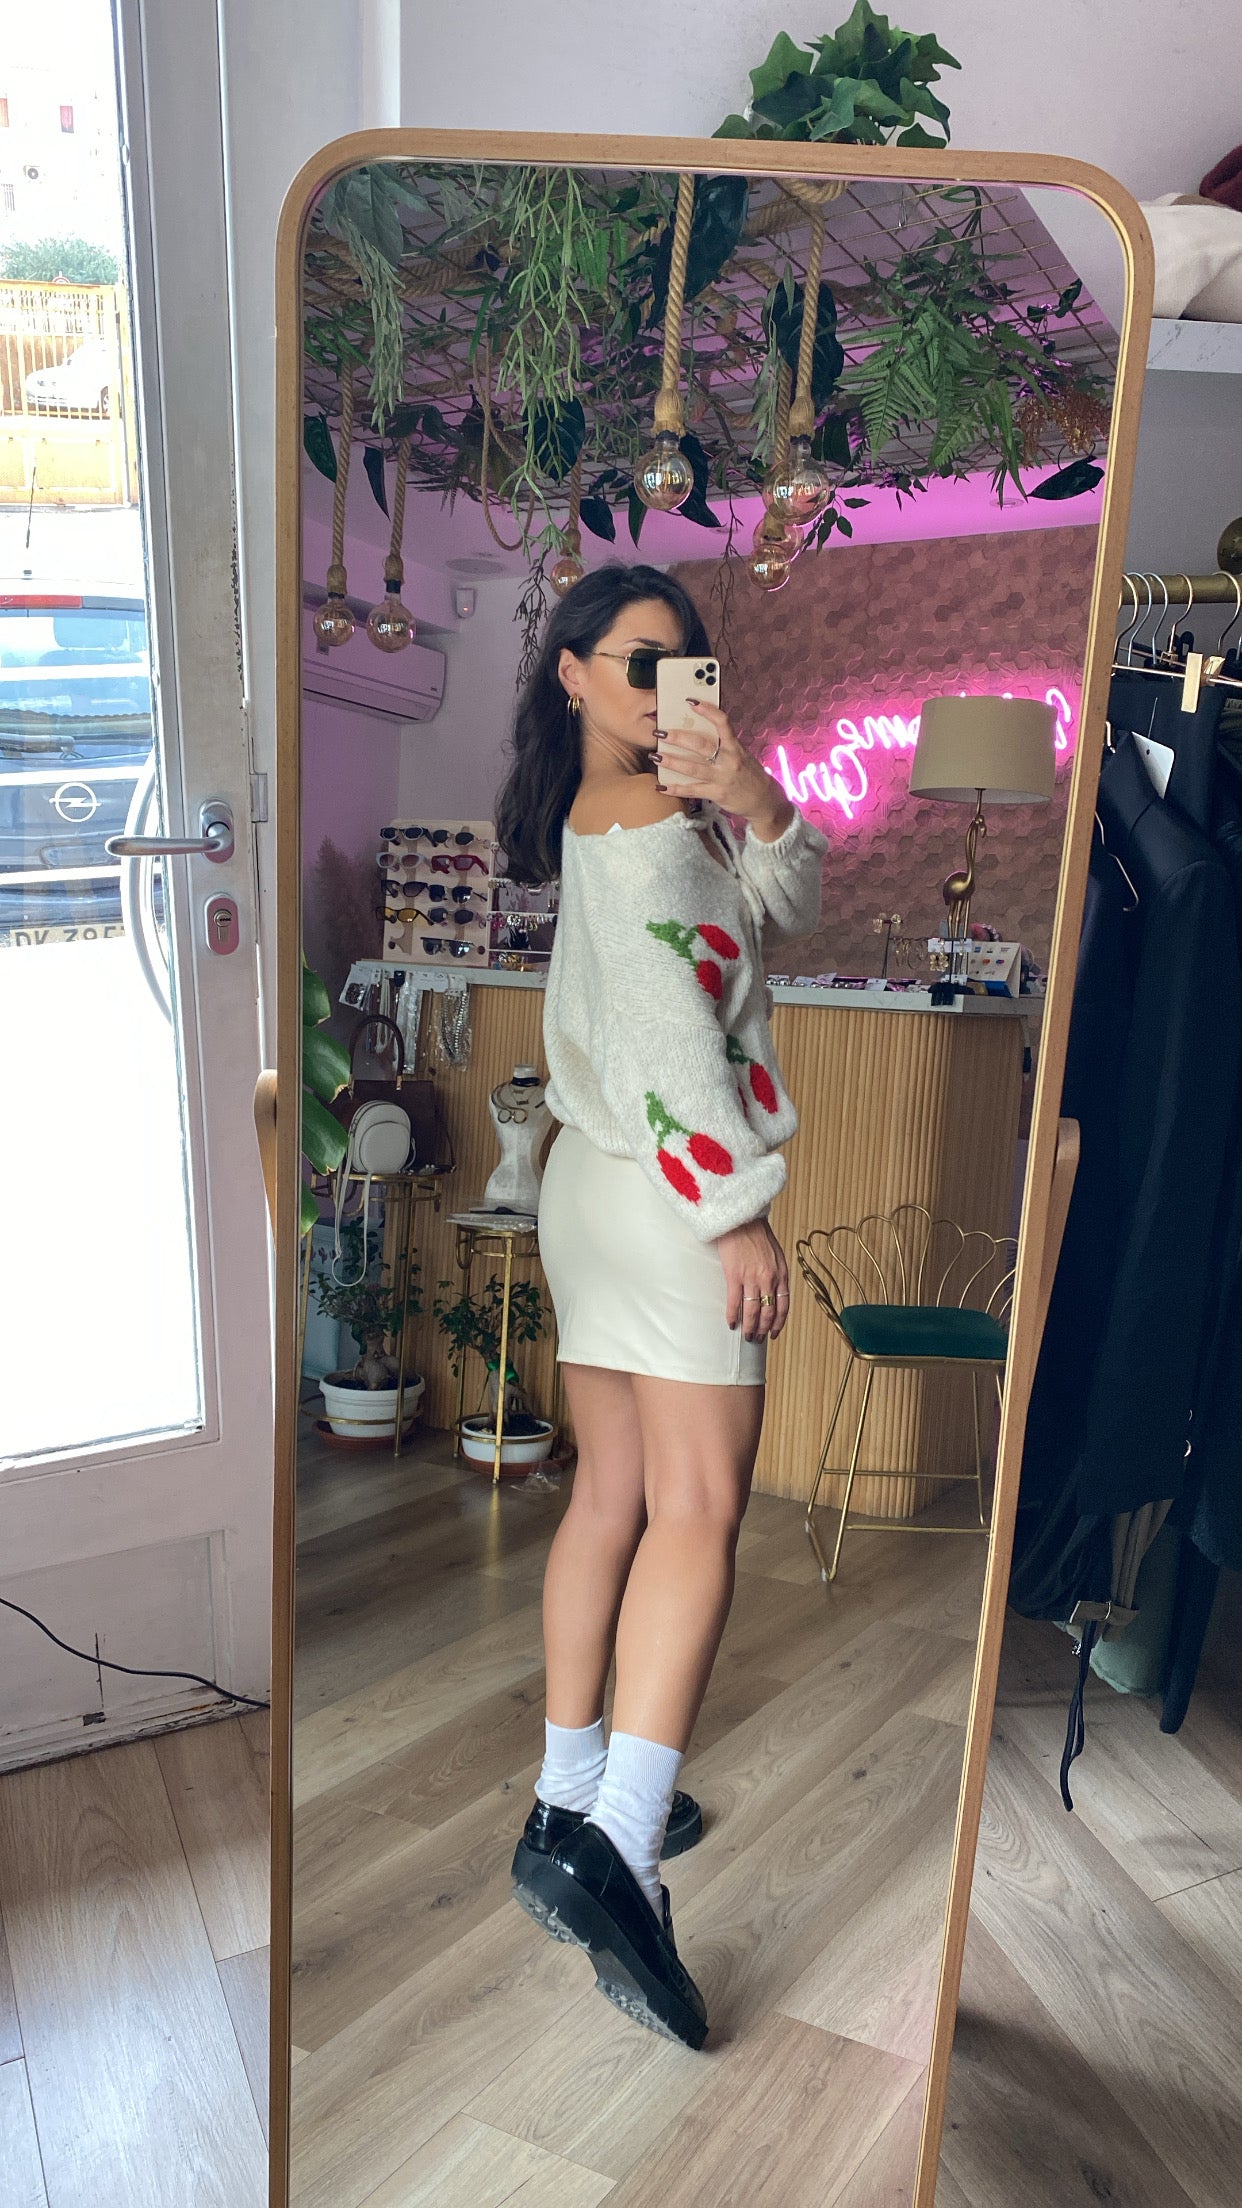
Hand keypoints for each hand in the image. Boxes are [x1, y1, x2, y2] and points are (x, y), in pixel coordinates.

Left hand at [656, 700, 793, 841]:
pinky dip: (675, 789)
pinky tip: (661, 787)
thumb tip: (700, 730)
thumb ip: (724, 744)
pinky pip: (692, 791)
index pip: (723, 723)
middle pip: (700, 746)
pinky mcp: (717, 794)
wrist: (764, 800)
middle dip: (678, 738)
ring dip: (671, 762)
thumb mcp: (741, 755)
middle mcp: (729, 760)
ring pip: (692, 768)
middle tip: (660, 732)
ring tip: (655, 756)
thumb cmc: (749, 774)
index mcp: (735, 747)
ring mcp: (722, 778)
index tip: (691, 702)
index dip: (707, 711)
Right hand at [715, 1217, 790, 1341]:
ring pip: (752, 1311)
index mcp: (782, 1274)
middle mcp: (769, 1278)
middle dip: (763, 1329)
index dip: (778, 1323)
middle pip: (768, 1313)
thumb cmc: (757, 1233)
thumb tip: (774, 1291)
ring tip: (746, 1335)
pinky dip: (733, 1315)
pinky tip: (731, 1323)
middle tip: (758, 1338)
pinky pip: (734, 1302)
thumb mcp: (776, 1254)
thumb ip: (777, 1273)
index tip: (774, 1333)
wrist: (741, 1219)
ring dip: (749, 1327)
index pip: (783, 1306)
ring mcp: (752, 1278)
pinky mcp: (734, 1275)